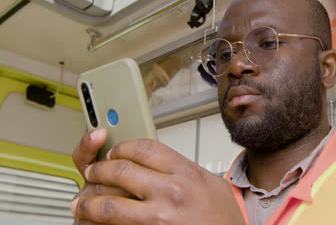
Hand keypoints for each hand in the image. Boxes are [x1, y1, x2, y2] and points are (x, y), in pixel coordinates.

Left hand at [70, 138, 245, 224]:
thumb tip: (159, 164)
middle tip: (93, 171)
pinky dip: (98, 221)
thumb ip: (184, 170)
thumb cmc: (222, 218)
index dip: (123, 147)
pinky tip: (92, 218)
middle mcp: (171, 191)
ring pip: (109, 201)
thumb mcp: (211, 183)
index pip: (144, 147)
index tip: (116, 151)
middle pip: (121, 169)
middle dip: (99, 169)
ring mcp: (158, 216)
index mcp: (186, 172)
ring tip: (83, 200)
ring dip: (89, 199)